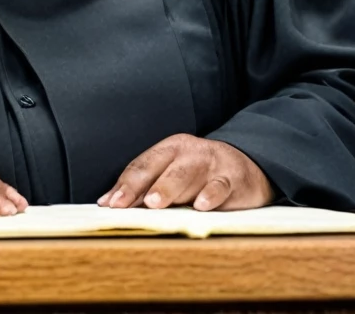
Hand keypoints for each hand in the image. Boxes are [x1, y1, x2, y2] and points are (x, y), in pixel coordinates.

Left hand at [98, 134, 271, 210]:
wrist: (247, 168)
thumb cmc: (201, 175)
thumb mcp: (172, 174)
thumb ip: (142, 187)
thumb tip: (107, 203)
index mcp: (170, 149)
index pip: (143, 166)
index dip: (126, 185)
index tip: (111, 204)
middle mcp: (189, 152)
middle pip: (162, 168)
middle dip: (142, 186)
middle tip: (126, 203)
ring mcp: (212, 163)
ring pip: (188, 176)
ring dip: (170, 189)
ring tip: (155, 203)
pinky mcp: (233, 178)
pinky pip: (220, 186)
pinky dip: (210, 195)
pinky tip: (201, 205)